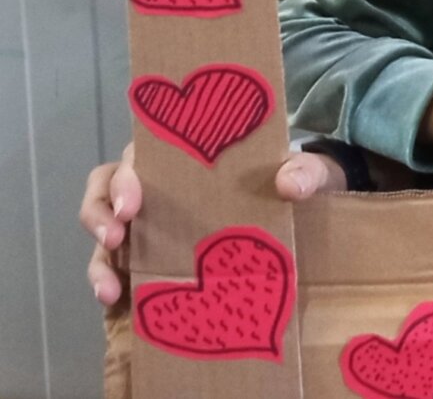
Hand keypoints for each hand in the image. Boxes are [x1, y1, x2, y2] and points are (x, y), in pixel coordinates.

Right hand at [82, 143, 343, 306]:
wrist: (309, 211)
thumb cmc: (298, 178)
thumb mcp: (309, 171)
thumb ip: (305, 171)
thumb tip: (289, 184)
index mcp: (188, 155)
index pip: (141, 154)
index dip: (127, 175)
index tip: (132, 201)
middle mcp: (161, 186)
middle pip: (106, 188)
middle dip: (99, 211)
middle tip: (116, 235)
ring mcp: (153, 224)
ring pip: (105, 233)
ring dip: (99, 259)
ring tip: (109, 288)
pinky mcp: (154, 258)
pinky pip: (118, 268)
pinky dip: (109, 283)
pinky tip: (116, 302)